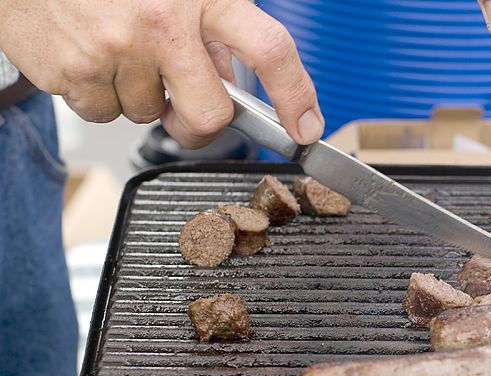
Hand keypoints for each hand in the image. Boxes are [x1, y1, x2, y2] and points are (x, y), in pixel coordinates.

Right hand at [0, 0, 323, 147]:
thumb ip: (212, 27)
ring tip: (117, 49)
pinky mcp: (73, 71)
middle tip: (184, 105)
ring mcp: (115, 49)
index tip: (306, 128)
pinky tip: (89, 54)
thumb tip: (232, 84)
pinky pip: (103, 113)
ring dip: (140, 96)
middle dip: (200, 123)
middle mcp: (161, 21)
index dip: (296, 96)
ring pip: (149, 115)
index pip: (270, 49)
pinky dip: (98, 94)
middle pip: (210, 115)